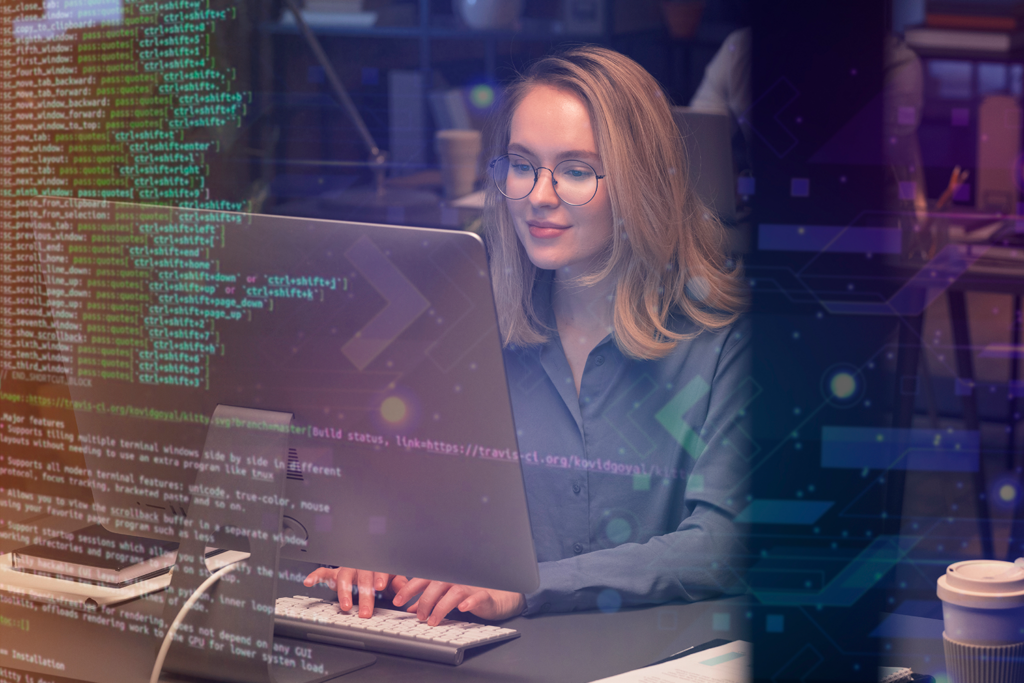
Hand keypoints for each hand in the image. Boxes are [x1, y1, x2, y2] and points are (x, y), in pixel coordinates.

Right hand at [303, 567, 391, 617]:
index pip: (379, 570)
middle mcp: (361, 566)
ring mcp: (347, 569)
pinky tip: (309, 582)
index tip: (379, 586)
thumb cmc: (380, 575)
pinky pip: (323, 572)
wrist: (369, 566)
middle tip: (365, 612)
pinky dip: (315, 576)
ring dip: (344, 591)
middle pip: (361, 578)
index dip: (379, 577)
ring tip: (345, 605)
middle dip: (364, 595)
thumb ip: (398, 584)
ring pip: (343, 576)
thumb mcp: (392, 579)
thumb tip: (404, 592)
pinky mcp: (335, 574)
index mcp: (376, 566)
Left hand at [390, 575, 524, 625]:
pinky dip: (469, 602)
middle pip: (437, 584)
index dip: (409, 589)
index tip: (397, 600)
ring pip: (454, 591)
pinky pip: (478, 597)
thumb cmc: (471, 594)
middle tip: (419, 617)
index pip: (424, 579)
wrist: (499, 596)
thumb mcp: (446, 598)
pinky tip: (462, 608)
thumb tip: (411, 608)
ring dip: (441, 606)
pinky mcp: (485, 595)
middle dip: (424, 600)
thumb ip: (430, 601)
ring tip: (433, 621)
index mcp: (445, 578)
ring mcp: (471, 586)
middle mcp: (456, 579)